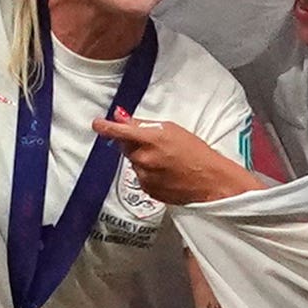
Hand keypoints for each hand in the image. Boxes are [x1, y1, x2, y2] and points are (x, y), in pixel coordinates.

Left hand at [103, 111, 252, 209]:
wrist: (210, 181)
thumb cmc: (196, 153)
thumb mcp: (171, 129)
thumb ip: (143, 124)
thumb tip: (122, 117)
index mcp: (150, 140)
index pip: (118, 132)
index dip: (105, 127)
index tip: (97, 124)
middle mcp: (144, 159)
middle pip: (125, 147)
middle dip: (133, 143)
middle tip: (154, 143)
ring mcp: (145, 176)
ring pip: (133, 162)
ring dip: (142, 158)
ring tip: (165, 160)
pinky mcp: (148, 190)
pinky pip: (141, 177)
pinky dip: (148, 172)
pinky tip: (165, 171)